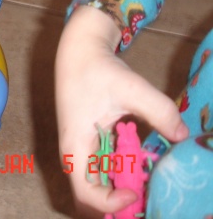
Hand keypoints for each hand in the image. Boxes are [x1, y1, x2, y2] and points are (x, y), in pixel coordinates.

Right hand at [55, 6, 187, 214]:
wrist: (78, 51)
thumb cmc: (98, 70)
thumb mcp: (131, 87)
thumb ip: (159, 110)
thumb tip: (182, 135)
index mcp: (75, 146)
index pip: (86, 193)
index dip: (112, 202)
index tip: (137, 192)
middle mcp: (72, 153)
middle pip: (85, 200)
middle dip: (112, 206)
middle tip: (142, 197)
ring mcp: (77, 150)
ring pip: (90, 189)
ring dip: (115, 194)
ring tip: (142, 186)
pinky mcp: (84, 144)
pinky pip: (96, 175)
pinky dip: (115, 180)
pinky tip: (137, 167)